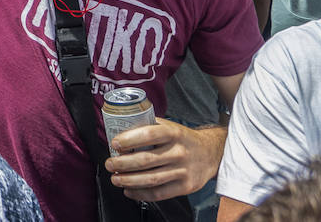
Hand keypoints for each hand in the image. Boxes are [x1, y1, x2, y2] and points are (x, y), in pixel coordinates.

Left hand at [104, 118, 223, 201]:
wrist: (211, 153)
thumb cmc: (183, 139)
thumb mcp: (170, 126)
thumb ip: (149, 127)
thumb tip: (121, 132)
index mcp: (174, 133)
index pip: (148, 134)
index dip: (129, 139)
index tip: (115, 144)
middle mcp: (179, 151)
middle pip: (146, 160)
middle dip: (122, 164)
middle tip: (110, 164)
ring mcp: (183, 170)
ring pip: (151, 179)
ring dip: (128, 181)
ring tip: (116, 178)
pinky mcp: (185, 187)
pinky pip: (159, 194)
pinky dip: (141, 194)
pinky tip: (129, 190)